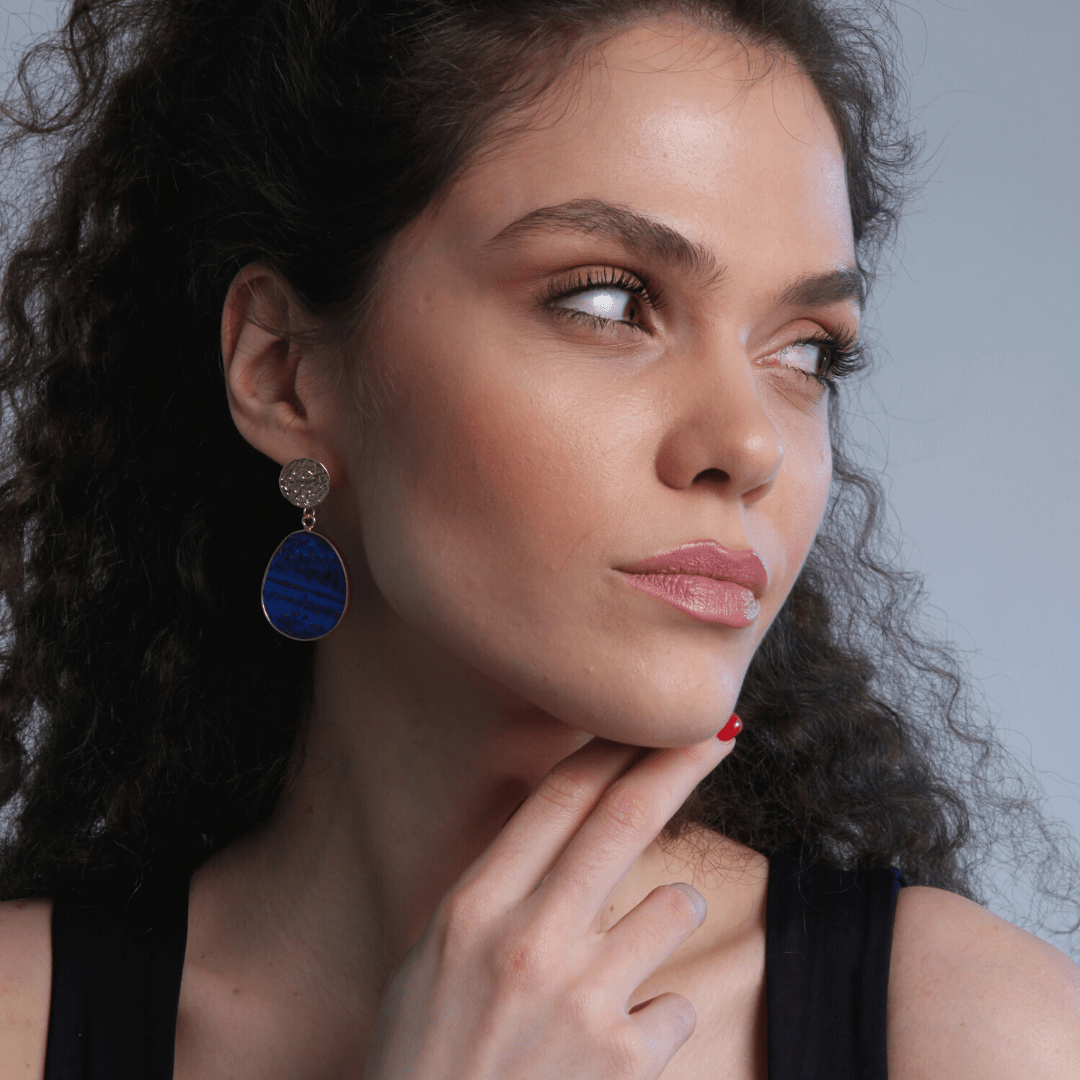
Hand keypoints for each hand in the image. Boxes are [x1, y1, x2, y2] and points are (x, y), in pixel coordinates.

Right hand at [361, 731, 736, 1079]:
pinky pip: (677, 1003)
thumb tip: (556, 833)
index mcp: (476, 907)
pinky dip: (655, 1017)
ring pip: (677, 907)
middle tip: (718, 732)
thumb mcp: (433, 959)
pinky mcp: (627, 1058)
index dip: (612, 748)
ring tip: (627, 960)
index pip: (558, 799)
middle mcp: (532, 939)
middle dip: (679, 763)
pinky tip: (612, 1048)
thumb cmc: (425, 1060)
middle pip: (625, 820)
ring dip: (669, 918)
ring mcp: (584, 997)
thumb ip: (494, 894)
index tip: (647, 723)